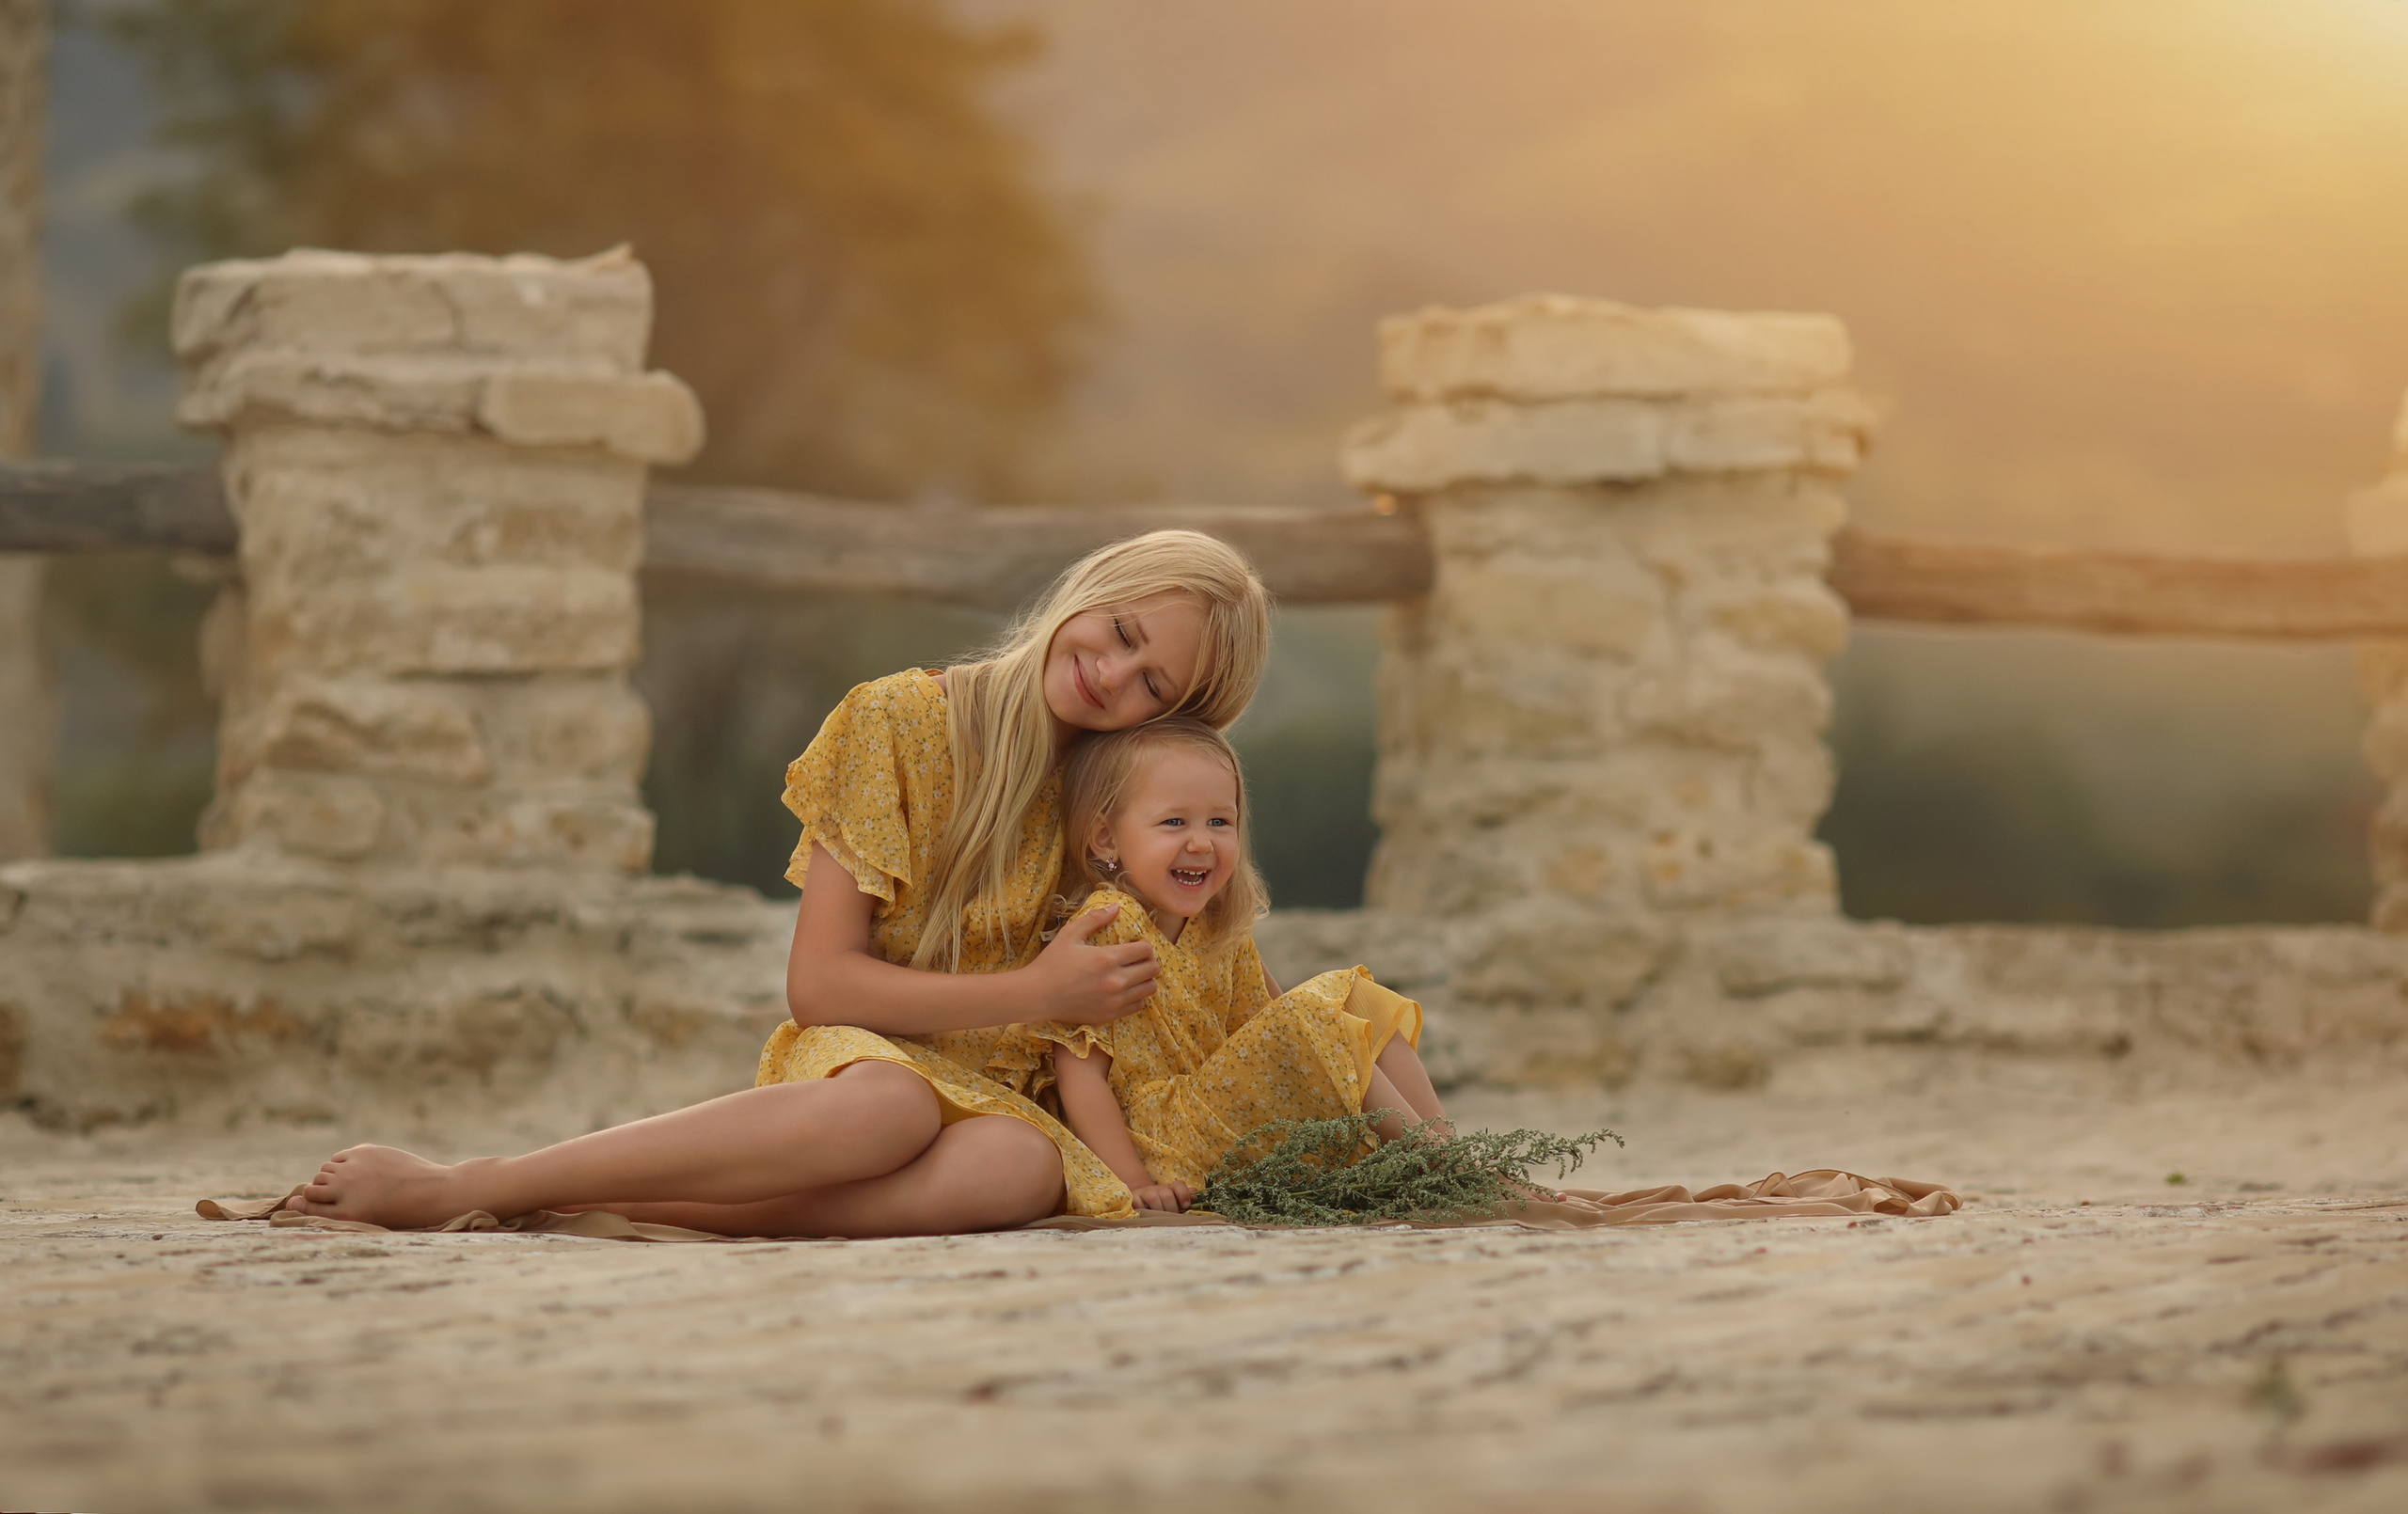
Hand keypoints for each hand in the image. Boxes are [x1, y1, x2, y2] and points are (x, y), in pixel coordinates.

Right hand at [1022, 903, 1157, 1024]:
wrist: (1036, 995)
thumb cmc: (1052, 963)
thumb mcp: (1070, 934)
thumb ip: (1094, 918)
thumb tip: (1116, 907)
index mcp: (1107, 958)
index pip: (1146, 950)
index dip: (1144, 945)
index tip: (1135, 945)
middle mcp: (1116, 981)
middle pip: (1153, 969)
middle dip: (1148, 960)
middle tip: (1136, 959)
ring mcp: (1115, 1001)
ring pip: (1150, 989)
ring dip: (1145, 979)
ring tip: (1133, 974)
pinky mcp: (1110, 1015)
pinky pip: (1139, 1005)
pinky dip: (1137, 996)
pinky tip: (1125, 990)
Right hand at [1131, 1180, 1193, 1212]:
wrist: (1140, 1199)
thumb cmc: (1160, 1203)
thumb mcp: (1173, 1201)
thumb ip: (1184, 1198)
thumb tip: (1195, 1196)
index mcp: (1170, 1188)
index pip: (1178, 1185)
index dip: (1184, 1194)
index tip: (1186, 1206)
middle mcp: (1158, 1188)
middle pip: (1167, 1194)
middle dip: (1171, 1208)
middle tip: (1172, 1218)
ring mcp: (1145, 1192)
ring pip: (1154, 1198)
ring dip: (1158, 1211)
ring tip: (1160, 1220)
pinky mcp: (1134, 1198)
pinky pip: (1140, 1204)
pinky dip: (1144, 1212)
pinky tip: (1146, 1217)